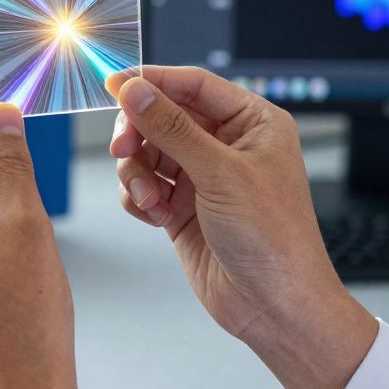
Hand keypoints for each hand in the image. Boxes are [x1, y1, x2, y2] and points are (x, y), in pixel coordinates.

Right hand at [107, 66, 376, 388]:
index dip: (153, 83)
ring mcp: (204, 178)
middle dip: (139, 133)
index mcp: (253, 123)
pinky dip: (140, 198)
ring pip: (148, 153)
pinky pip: (145, 186)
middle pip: (164, 117)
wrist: (274, 306)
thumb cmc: (273, 239)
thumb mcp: (220, 173)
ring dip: (137, 172)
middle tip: (123, 148)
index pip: (194, 85)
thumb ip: (172, 128)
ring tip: (149, 197)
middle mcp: (228, 146)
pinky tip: (154, 216)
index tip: (115, 85)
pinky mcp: (183, 209)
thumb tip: (136, 91)